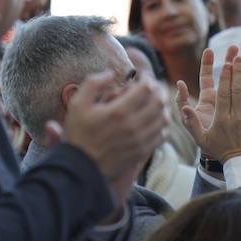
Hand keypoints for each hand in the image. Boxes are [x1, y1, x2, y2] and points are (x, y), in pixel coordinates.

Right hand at [51, 71, 167, 195]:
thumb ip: (93, 83)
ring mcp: (139, 141)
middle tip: (152, 87)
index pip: (146, 89)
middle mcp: (133, 126)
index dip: (147, 79)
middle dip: (158, 90)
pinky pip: (161, 135)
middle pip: (159, 102)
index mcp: (118, 112)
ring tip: (155, 102)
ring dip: (162, 107)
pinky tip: (153, 121)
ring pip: (164, 118)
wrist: (80, 167)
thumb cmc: (78, 133)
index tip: (143, 77)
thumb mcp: (77, 104)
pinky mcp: (142, 152)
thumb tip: (110, 73)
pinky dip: (161, 125)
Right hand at [176, 46, 240, 161]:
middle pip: (238, 90)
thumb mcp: (200, 138)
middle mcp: (236, 118)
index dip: (226, 78)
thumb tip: (184, 108)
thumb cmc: (218, 148)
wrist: (240, 161)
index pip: (225, 95)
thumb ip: (190, 122)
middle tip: (239, 56)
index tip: (227, 64)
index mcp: (221, 120)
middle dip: (239, 72)